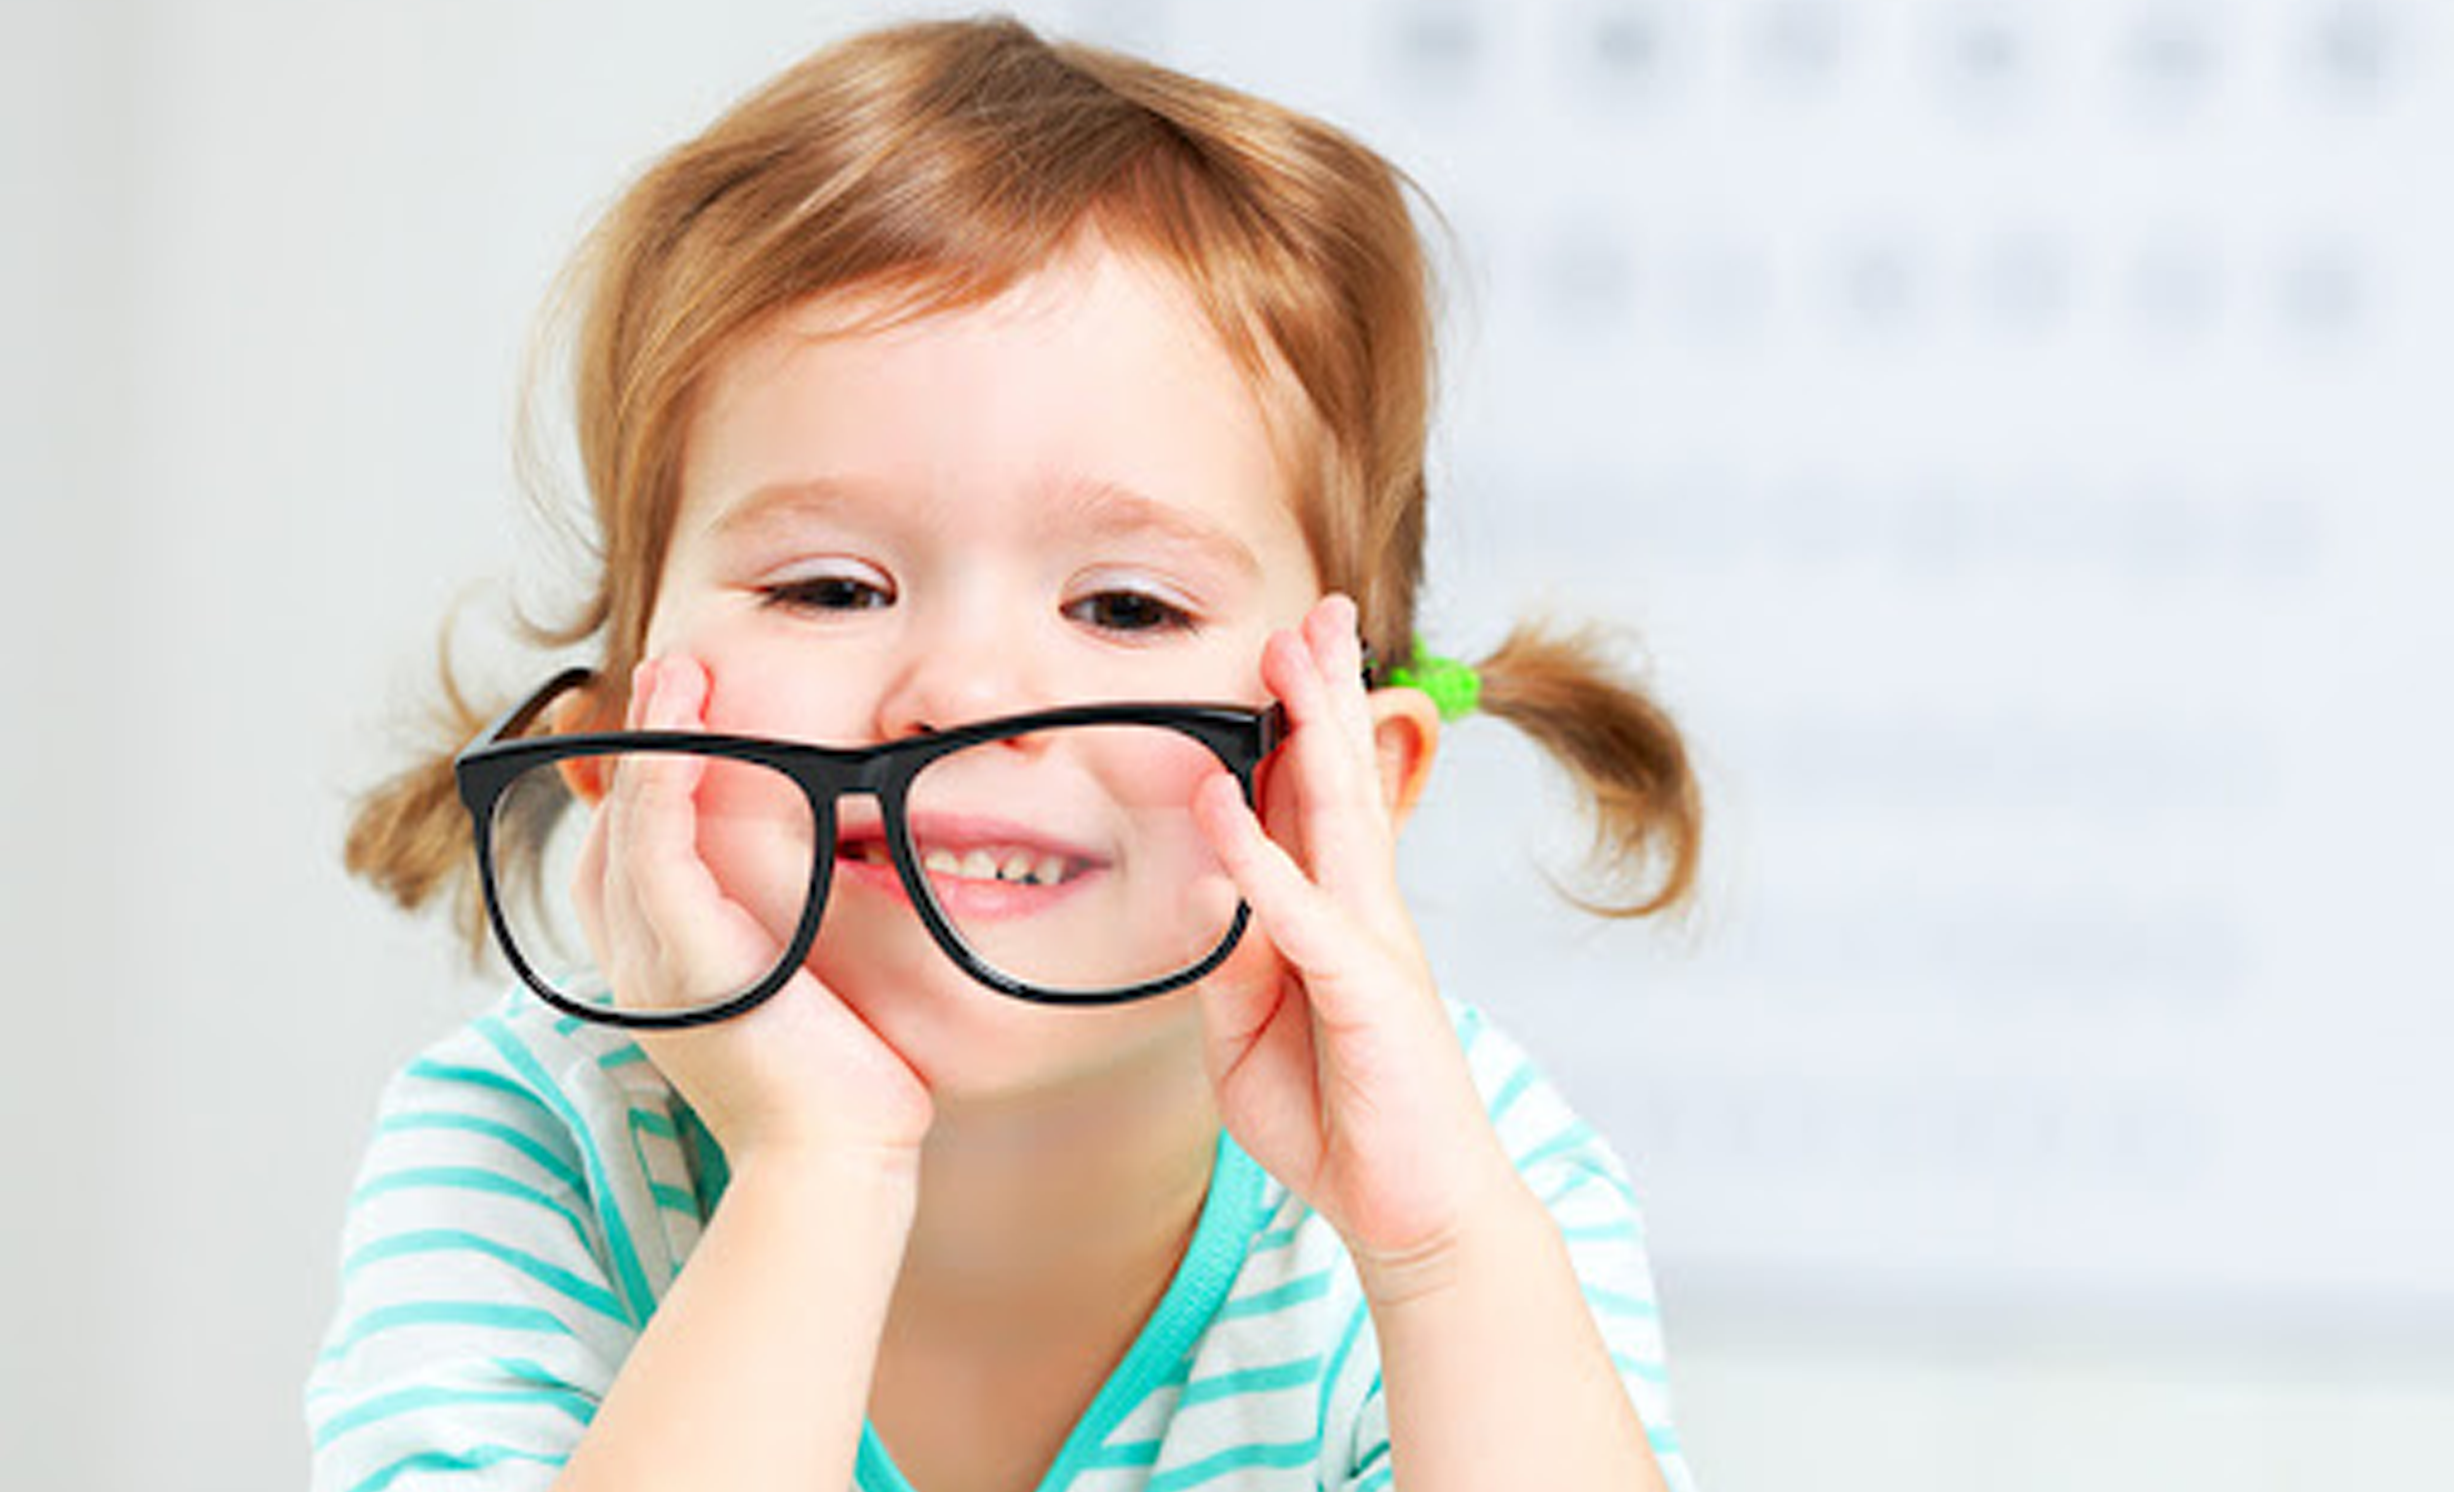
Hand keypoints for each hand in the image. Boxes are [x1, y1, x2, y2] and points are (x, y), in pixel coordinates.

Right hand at [571, 655, 933, 1173]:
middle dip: (637, 745)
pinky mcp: (689, 967)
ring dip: (650, 740)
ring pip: (630, 829)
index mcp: (660, 976)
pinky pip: (658, 852)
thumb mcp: (803, 989)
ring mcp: (653, 969)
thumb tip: (812, 879)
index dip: (638, 785)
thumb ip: (785, 932)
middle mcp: (639, 969)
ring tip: (675, 674)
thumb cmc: (839, 1088)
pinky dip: (667, 782)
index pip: (622, 861)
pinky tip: (686, 725)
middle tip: (670, 674)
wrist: (840, 1159)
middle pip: (612, 833)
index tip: (674, 719)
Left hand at [1192, 596, 1518, 1290]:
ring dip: (1312, 735)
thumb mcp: (1248, 1035)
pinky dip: (1260, 858)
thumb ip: (1231, 962)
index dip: (1301, 726)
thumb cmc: (1340, 1117)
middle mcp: (1363, 914)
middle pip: (1340, 783)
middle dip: (1322, 695)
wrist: (1412, 1208)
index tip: (1286, 654)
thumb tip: (1211, 895)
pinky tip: (1227, 807)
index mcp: (1336, 917)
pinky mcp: (1368, 994)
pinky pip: (1304, 915)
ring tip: (1290, 660)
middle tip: (1309, 614)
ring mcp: (1372, 947)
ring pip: (1338, 819)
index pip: (1314, 804)